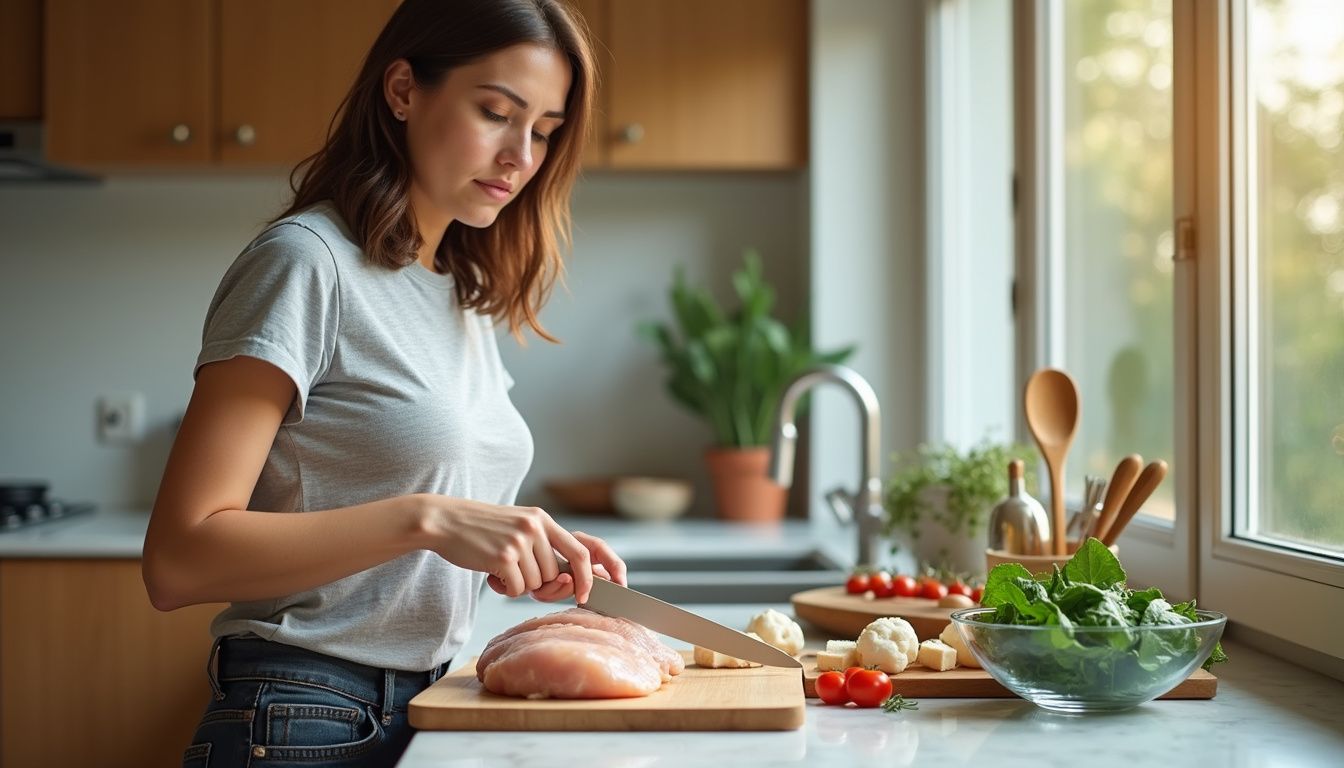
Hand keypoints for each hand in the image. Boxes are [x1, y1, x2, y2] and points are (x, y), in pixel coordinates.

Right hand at [487, 530, 625, 602]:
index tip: (584, 595)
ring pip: (535, 584)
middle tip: (515, 572)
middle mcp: (535, 527)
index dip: (586, 577)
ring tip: (499, 566)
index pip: (579, 552)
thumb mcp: (518, 526)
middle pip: (554, 575)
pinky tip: (491, 572)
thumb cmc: (482, 530)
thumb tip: (568, 581)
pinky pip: (516, 589)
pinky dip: (505, 588)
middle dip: (537, 582)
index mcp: (542, 519)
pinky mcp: (503, 556)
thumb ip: (542, 546)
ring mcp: (519, 541)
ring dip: (518, 584)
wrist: (445, 520)